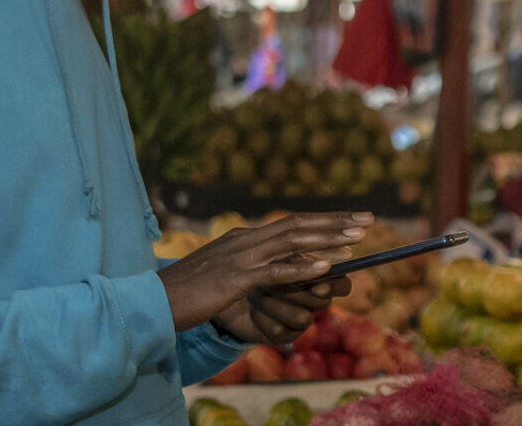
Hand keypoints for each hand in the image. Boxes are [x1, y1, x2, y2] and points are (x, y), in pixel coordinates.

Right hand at [158, 212, 372, 332]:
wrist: (152, 301)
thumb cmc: (187, 294)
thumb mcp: (223, 275)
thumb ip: (249, 269)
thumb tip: (277, 269)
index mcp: (243, 238)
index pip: (291, 223)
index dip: (324, 221)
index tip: (353, 220)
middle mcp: (244, 240)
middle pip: (298, 224)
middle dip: (336, 222)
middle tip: (369, 220)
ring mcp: (240, 258)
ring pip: (292, 241)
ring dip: (328, 238)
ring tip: (358, 239)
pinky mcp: (235, 279)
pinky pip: (274, 272)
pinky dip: (302, 268)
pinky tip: (326, 267)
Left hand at [212, 265, 354, 344]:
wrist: (224, 290)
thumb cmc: (253, 264)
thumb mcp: (274, 254)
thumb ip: (297, 255)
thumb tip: (321, 263)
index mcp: (317, 277)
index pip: (342, 284)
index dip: (335, 286)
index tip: (319, 285)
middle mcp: (312, 300)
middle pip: (322, 301)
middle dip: (295, 290)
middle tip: (272, 283)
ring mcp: (297, 320)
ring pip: (302, 317)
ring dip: (276, 302)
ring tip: (255, 293)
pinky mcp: (281, 336)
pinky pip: (280, 331)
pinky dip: (262, 317)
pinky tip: (251, 309)